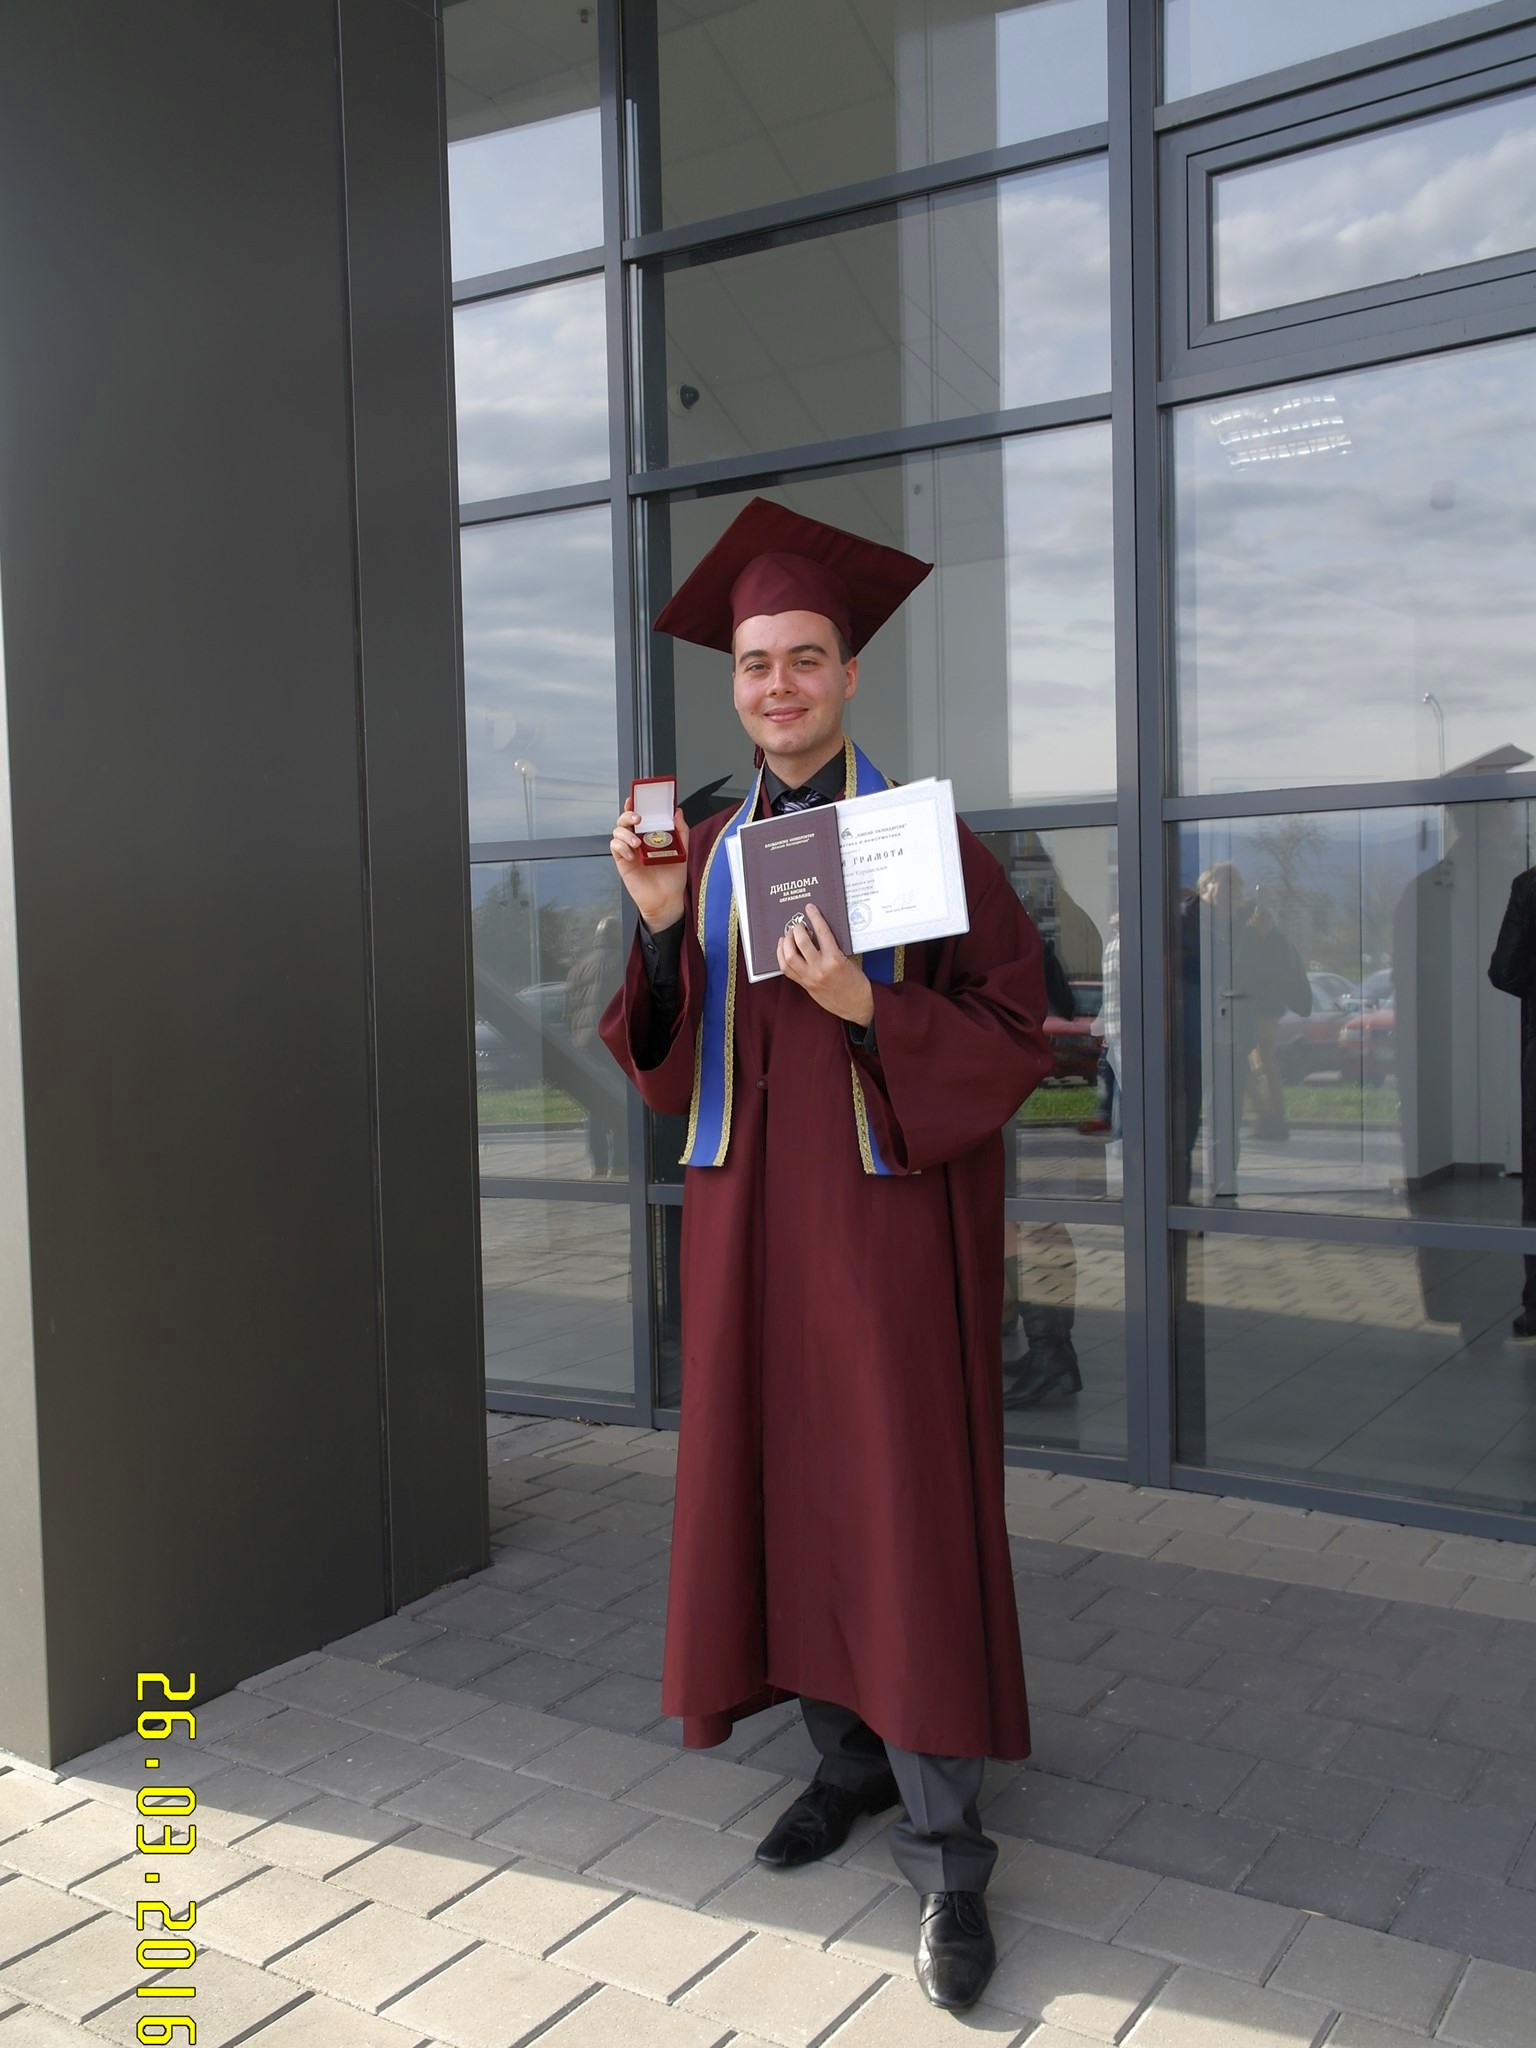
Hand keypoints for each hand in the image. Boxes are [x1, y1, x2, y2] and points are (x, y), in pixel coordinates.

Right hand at [610, 806, 689, 933]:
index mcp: (650, 834)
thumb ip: (681, 830)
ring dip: (625, 833)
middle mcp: (638, 840)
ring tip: (637, 843)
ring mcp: (629, 850)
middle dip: (627, 815)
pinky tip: (631, 854)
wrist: (666, 900)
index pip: (639, 815)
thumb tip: (677, 811)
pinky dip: (620, 847)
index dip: (634, 804)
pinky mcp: (622, 862)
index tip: (634, 798)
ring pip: (617, 831)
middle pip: (624, 820)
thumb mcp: (682, 851)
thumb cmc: (673, 877)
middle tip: (637, 819)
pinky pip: (615, 848)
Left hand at [777, 903, 874, 1025]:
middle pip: (801, 943)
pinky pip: (787, 970)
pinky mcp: (805, 985)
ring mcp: (810, 978)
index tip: (810, 908)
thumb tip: (819, 933)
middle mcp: (820, 969)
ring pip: (789, 957)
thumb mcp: (848, 961)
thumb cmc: (856, 983)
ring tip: (788, 935)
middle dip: (797, 930)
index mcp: (835, 960)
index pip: (822, 933)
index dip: (815, 918)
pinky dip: (782, 956)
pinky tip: (784, 949)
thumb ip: (833, 948)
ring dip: (786, 942)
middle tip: (798, 924)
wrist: (857, 1006)